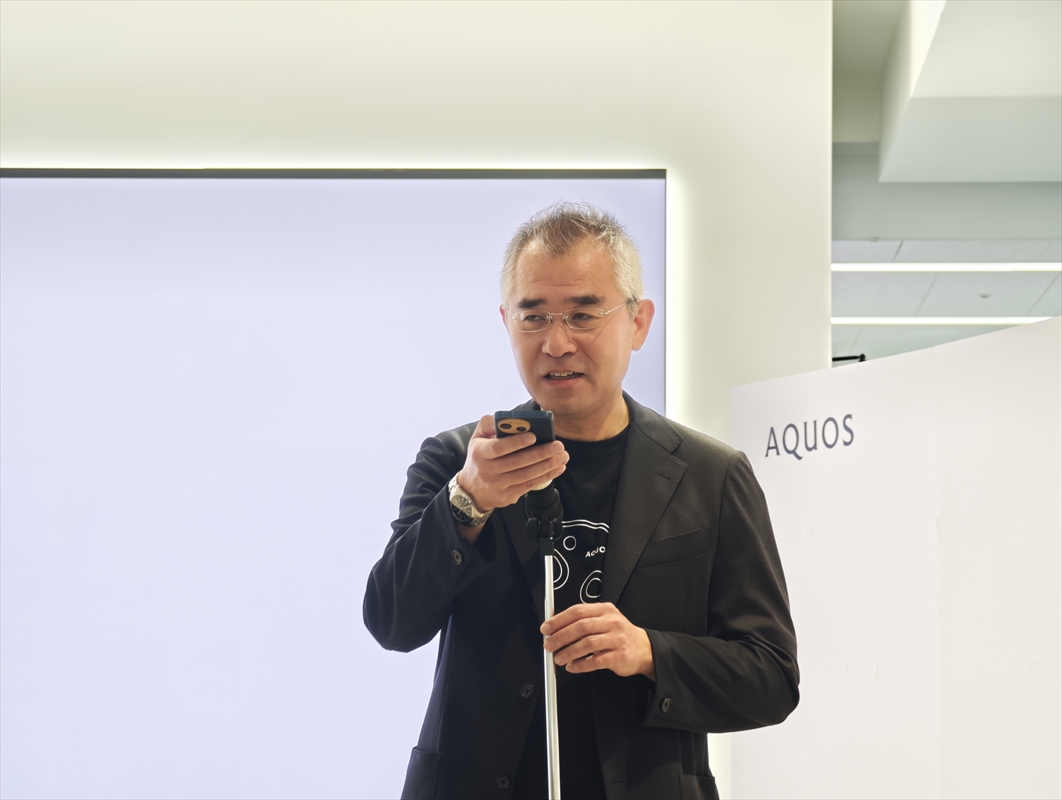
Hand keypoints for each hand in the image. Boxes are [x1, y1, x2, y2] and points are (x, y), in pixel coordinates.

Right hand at [457, 415, 568, 512]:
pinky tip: (557, 468)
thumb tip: (507, 418)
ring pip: (526, 475)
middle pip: (517, 462)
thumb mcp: (477, 438)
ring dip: (547, 465)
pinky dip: (546, 476)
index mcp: (480, 453)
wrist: (472, 490)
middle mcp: (488, 470)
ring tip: (562, 456)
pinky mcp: (508, 496)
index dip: (516, 442)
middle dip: (541, 453)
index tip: (534, 436)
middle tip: (558, 445)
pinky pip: (530, 485)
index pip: (498, 448)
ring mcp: (498, 485)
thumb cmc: (479, 458)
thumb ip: (489, 424)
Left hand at [541, 602, 655, 680]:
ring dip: (568, 652)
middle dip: (560, 637)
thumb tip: (555, 628)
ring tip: (558, 658)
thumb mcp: (604, 620)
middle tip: (549, 645)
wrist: (644, 649)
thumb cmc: (619, 635)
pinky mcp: (619, 656)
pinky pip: (596, 661)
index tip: (546, 628)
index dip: (559, 620)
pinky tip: (573, 666)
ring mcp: (617, 639)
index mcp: (604, 610)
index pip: (577, 611)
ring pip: (587, 644)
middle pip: (581, 627)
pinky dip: (581, 665)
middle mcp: (611, 622)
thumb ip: (583, 621)